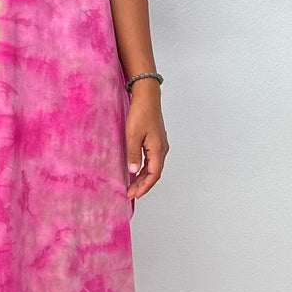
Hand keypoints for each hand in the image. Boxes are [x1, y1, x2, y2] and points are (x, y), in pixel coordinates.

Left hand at [124, 85, 167, 199]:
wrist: (147, 97)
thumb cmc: (141, 113)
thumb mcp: (133, 135)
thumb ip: (133, 155)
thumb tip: (133, 171)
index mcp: (158, 150)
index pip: (153, 175)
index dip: (143, 187)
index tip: (133, 194)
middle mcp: (161, 149)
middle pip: (154, 173)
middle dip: (142, 185)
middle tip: (130, 193)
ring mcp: (159, 145)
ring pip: (153, 167)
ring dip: (143, 177)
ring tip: (132, 185)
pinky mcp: (155, 140)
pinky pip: (151, 159)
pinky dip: (144, 168)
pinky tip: (135, 170)